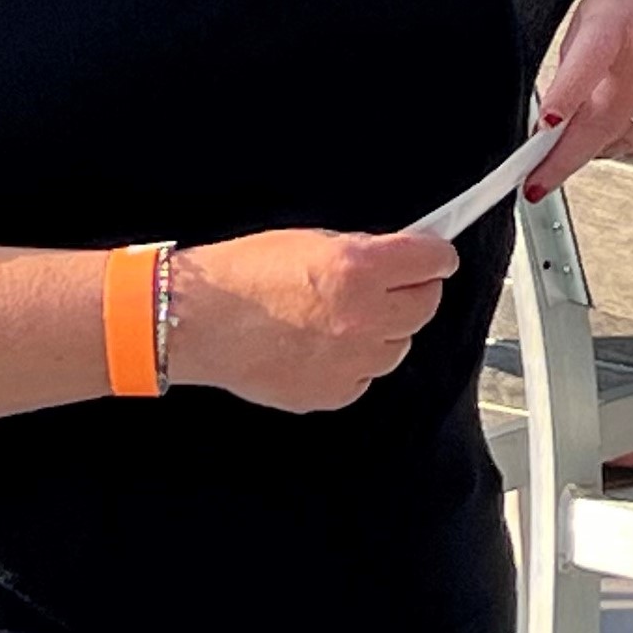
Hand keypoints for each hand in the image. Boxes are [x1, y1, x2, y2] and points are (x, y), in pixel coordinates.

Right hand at [172, 228, 458, 413]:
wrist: (196, 320)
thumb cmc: (243, 273)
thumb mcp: (312, 240)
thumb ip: (367, 251)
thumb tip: (407, 256)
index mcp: (359, 269)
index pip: (436, 261)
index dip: (435, 255)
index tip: (433, 255)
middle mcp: (364, 317)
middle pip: (426, 305)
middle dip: (413, 290)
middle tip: (388, 283)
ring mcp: (351, 361)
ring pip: (400, 344)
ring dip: (385, 328)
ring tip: (342, 316)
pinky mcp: (334, 392)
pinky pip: (367, 375)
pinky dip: (356, 361)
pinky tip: (322, 344)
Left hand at [527, 0, 632, 195]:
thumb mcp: (587, 19)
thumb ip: (570, 70)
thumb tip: (551, 127)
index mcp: (614, 22)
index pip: (588, 63)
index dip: (565, 97)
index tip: (545, 127)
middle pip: (604, 121)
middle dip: (563, 159)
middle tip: (538, 182)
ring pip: (625, 141)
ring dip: (597, 145)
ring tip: (592, 120)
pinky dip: (632, 146)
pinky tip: (624, 127)